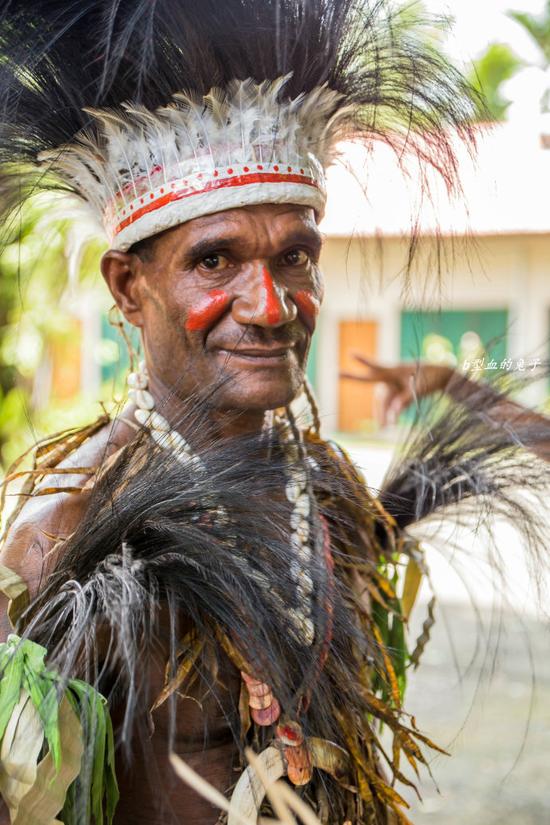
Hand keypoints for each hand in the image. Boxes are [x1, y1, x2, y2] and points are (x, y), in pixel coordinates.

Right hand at [340, 355, 454, 425]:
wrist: (442, 375)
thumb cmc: (430, 378)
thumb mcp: (419, 390)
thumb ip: (404, 401)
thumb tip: (392, 415)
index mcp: (394, 370)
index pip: (374, 366)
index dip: (362, 360)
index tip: (350, 352)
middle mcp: (390, 376)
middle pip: (370, 384)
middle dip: (352, 378)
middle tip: (335, 372)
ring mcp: (393, 384)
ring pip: (382, 400)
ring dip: (381, 413)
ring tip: (384, 429)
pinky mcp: (397, 391)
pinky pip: (389, 403)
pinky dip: (389, 413)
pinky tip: (389, 424)